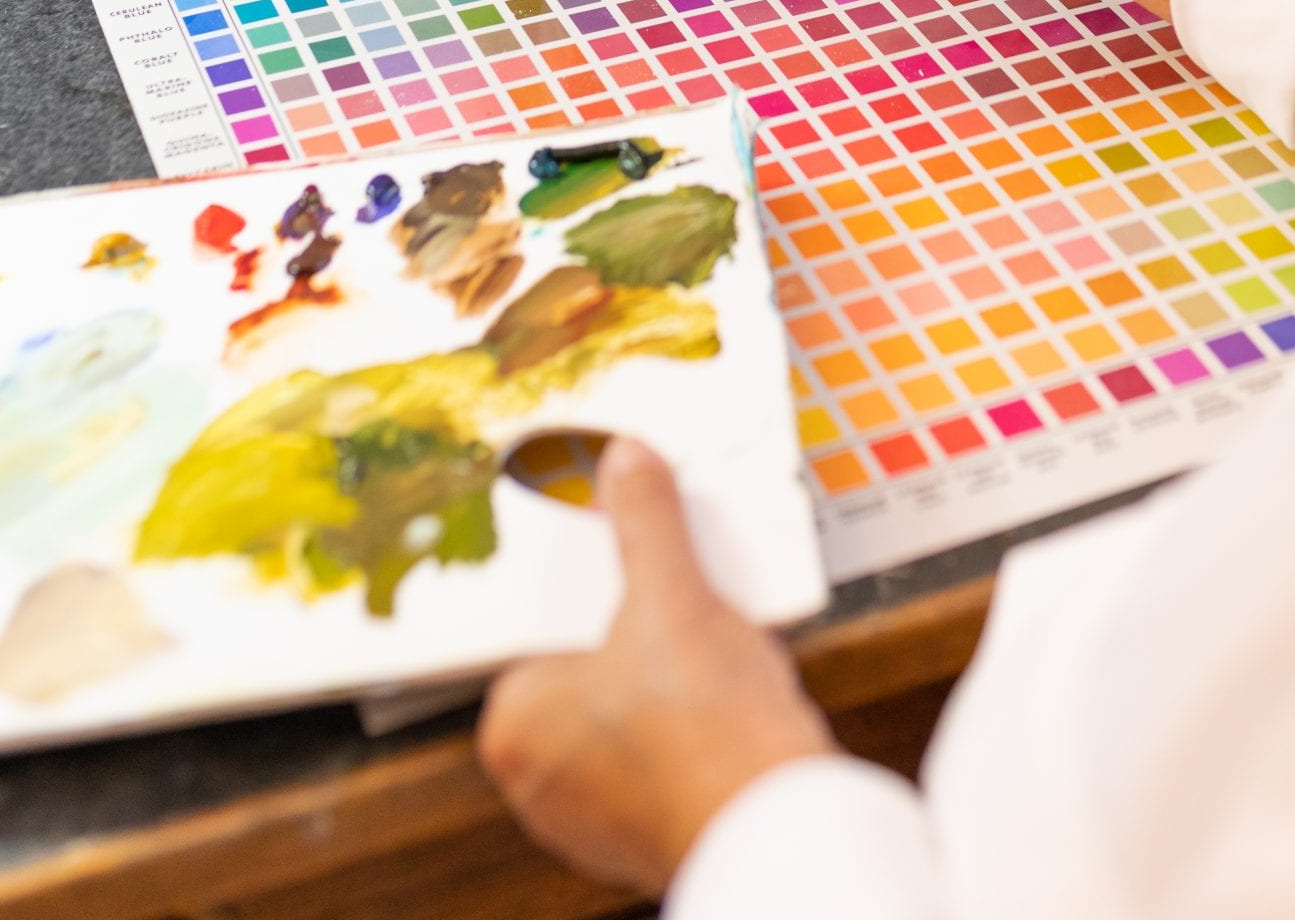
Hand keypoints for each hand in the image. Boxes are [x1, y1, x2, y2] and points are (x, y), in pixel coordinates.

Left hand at [477, 438, 833, 893]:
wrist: (779, 828)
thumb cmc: (707, 734)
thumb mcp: (674, 597)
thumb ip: (645, 522)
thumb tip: (627, 462)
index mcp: (515, 723)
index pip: (538, 625)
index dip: (585, 581)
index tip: (616, 555)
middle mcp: (537, 778)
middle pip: (586, 664)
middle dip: (632, 624)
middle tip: (668, 585)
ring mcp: (590, 814)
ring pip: (625, 709)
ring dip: (665, 671)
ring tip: (708, 631)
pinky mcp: (643, 830)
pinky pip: (657, 750)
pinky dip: (686, 718)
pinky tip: (726, 683)